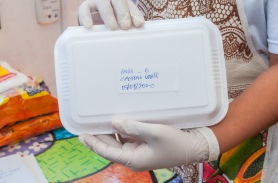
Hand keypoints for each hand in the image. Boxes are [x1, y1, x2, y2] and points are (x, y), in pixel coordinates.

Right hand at [78, 0, 144, 29]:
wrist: (92, 24)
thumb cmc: (112, 26)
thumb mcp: (121, 26)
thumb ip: (128, 28)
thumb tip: (137, 35)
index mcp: (123, 3)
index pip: (131, 6)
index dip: (135, 14)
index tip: (139, 24)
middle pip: (118, 0)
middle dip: (123, 13)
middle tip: (126, 26)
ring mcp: (98, 1)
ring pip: (103, 4)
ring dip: (109, 16)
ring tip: (113, 28)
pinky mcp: (85, 7)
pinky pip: (85, 9)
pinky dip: (87, 17)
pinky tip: (89, 27)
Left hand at [79, 119, 219, 170]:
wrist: (194, 146)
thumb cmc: (175, 142)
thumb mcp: (154, 133)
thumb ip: (133, 127)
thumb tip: (114, 122)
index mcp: (133, 159)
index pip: (107, 151)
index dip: (93, 143)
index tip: (82, 134)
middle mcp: (134, 156)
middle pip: (111, 146)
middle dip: (100, 136)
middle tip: (88, 123)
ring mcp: (140, 151)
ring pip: (119, 142)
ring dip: (111, 132)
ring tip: (101, 119)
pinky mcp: (146, 145)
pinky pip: (129, 138)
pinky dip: (123, 130)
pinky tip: (120, 120)